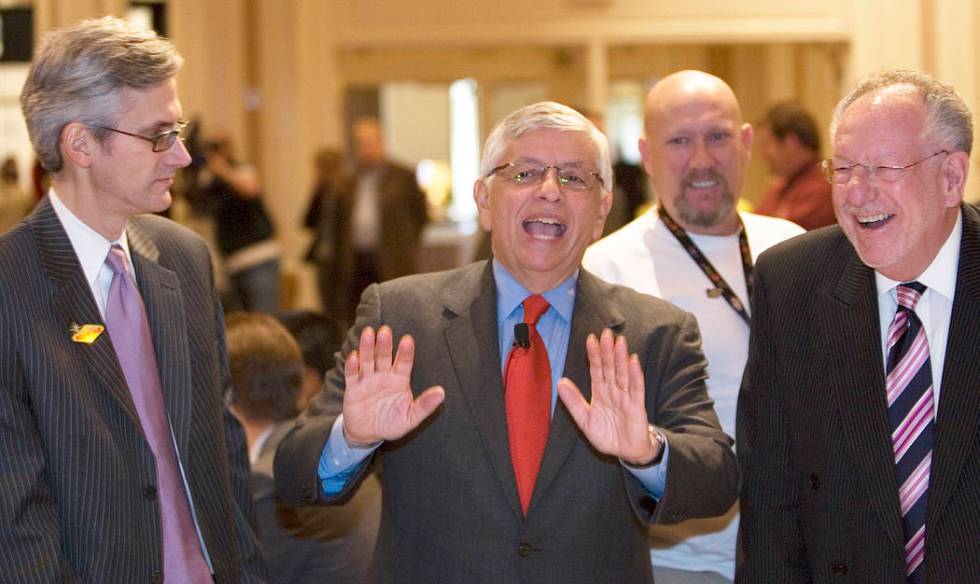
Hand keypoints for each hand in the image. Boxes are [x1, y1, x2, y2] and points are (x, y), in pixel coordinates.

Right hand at [341, 325, 444, 446]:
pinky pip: (351, 373)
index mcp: (399, 380)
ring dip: (367, 347)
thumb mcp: (411, 417)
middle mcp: (383, 375)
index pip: (404, 362)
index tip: (407, 340)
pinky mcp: (352, 387)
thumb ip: (425, 405)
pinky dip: (352, 365)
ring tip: (368, 333)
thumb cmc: (392, 424)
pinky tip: (354, 356)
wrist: (368, 434)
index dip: (405, 352)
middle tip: (385, 330)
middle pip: (384, 356)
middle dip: (384, 344)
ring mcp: (367, 379)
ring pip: (368, 360)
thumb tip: (441, 393)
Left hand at [557, 329, 659, 464]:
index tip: (590, 339)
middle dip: (608, 351)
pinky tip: (633, 361)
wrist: (625, 452)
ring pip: (623, 374)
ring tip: (619, 342)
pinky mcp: (637, 406)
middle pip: (610, 367)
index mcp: (600, 392)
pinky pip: (636, 388)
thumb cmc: (607, 435)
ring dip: (621, 358)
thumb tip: (560, 382)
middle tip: (606, 333)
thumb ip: (573, 401)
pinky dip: (635, 375)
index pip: (596, 370)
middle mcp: (614, 391)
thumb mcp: (584, 420)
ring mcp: (626, 397)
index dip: (594, 355)